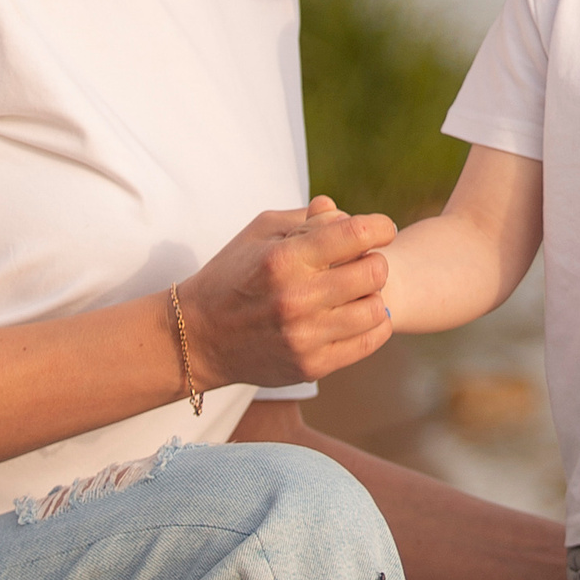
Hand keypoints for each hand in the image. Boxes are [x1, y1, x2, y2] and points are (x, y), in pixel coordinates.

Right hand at [176, 196, 394, 388]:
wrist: (198, 337)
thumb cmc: (233, 276)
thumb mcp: (260, 233)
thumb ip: (307, 219)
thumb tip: (346, 214)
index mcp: (284, 259)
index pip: (356, 233)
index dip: (380, 226)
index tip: (381, 229)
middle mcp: (296, 298)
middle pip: (374, 271)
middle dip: (374, 260)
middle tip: (361, 262)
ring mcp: (305, 336)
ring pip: (376, 308)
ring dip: (372, 295)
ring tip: (355, 292)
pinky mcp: (311, 365)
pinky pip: (369, 341)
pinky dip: (374, 324)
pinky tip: (360, 314)